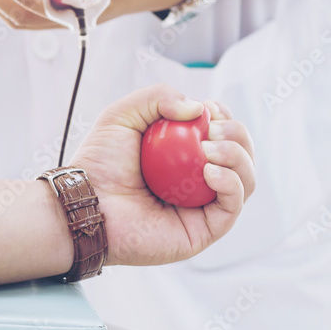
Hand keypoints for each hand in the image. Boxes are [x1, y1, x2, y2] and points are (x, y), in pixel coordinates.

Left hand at [70, 84, 254, 265]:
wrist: (84, 203)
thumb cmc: (98, 163)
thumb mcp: (123, 115)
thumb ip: (158, 97)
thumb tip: (199, 109)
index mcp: (184, 158)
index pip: (224, 135)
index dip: (226, 119)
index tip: (210, 109)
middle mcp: (197, 182)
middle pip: (242, 157)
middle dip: (238, 135)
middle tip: (212, 129)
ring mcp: (202, 208)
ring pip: (245, 181)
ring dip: (238, 157)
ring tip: (210, 147)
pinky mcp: (202, 232)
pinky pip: (232, 207)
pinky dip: (231, 184)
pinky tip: (210, 170)